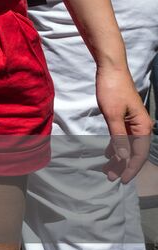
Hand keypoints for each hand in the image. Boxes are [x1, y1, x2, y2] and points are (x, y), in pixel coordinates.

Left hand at [96, 64, 151, 182]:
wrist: (110, 69)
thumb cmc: (112, 90)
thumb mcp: (112, 114)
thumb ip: (118, 136)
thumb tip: (122, 157)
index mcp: (142, 126)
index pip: (138, 153)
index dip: (130, 168)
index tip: (122, 180)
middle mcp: (140, 126)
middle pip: (133, 151)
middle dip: (122, 165)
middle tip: (109, 177)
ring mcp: (132, 122)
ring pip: (127, 145)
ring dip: (118, 157)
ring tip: (107, 169)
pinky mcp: (124, 117)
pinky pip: (121, 136)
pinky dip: (115, 146)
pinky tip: (109, 154)